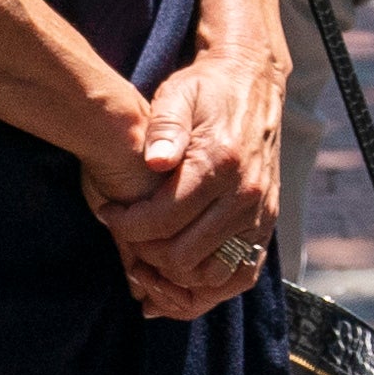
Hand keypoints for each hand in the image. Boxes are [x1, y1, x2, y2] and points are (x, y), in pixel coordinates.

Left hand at [89, 44, 286, 321]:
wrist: (253, 85)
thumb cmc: (206, 91)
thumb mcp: (178, 94)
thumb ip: (164, 125)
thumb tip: (153, 160)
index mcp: (220, 163)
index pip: (163, 220)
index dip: (126, 225)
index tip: (107, 212)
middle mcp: (245, 195)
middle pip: (183, 256)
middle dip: (143, 254)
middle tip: (122, 237)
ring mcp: (260, 216)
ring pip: (211, 278)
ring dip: (173, 280)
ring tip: (145, 261)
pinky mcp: (266, 227)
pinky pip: (239, 278)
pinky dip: (206, 289)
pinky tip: (176, 281)